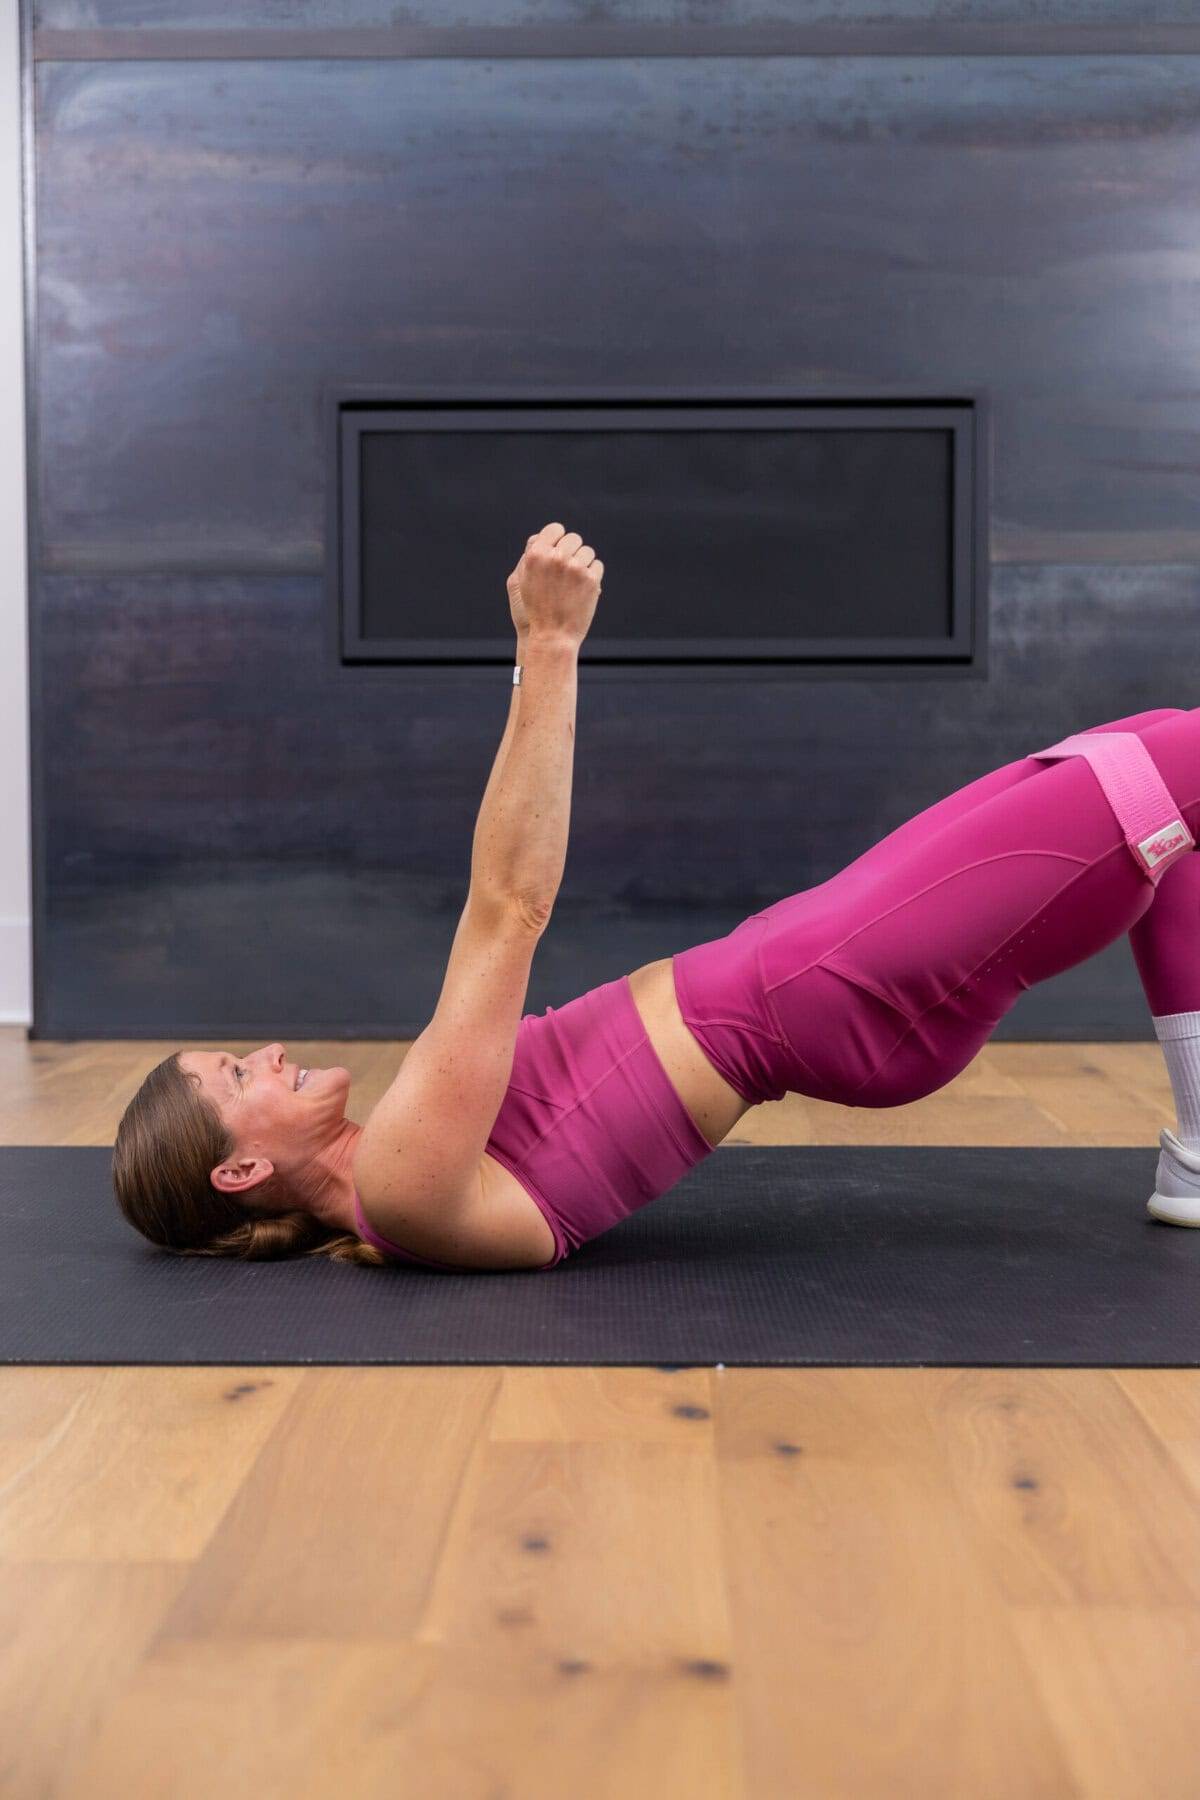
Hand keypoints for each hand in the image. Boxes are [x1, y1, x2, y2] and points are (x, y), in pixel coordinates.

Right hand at [506, 522, 603, 646]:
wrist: (551, 636)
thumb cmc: (534, 609)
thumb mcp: (521, 581)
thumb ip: (531, 556)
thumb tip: (541, 537)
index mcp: (536, 554)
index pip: (555, 529)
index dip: (558, 538)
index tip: (559, 550)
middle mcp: (556, 557)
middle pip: (573, 538)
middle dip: (572, 551)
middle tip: (567, 570)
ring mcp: (575, 568)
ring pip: (588, 551)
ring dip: (584, 563)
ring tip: (574, 582)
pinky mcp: (591, 580)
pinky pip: (597, 566)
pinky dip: (593, 576)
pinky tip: (583, 589)